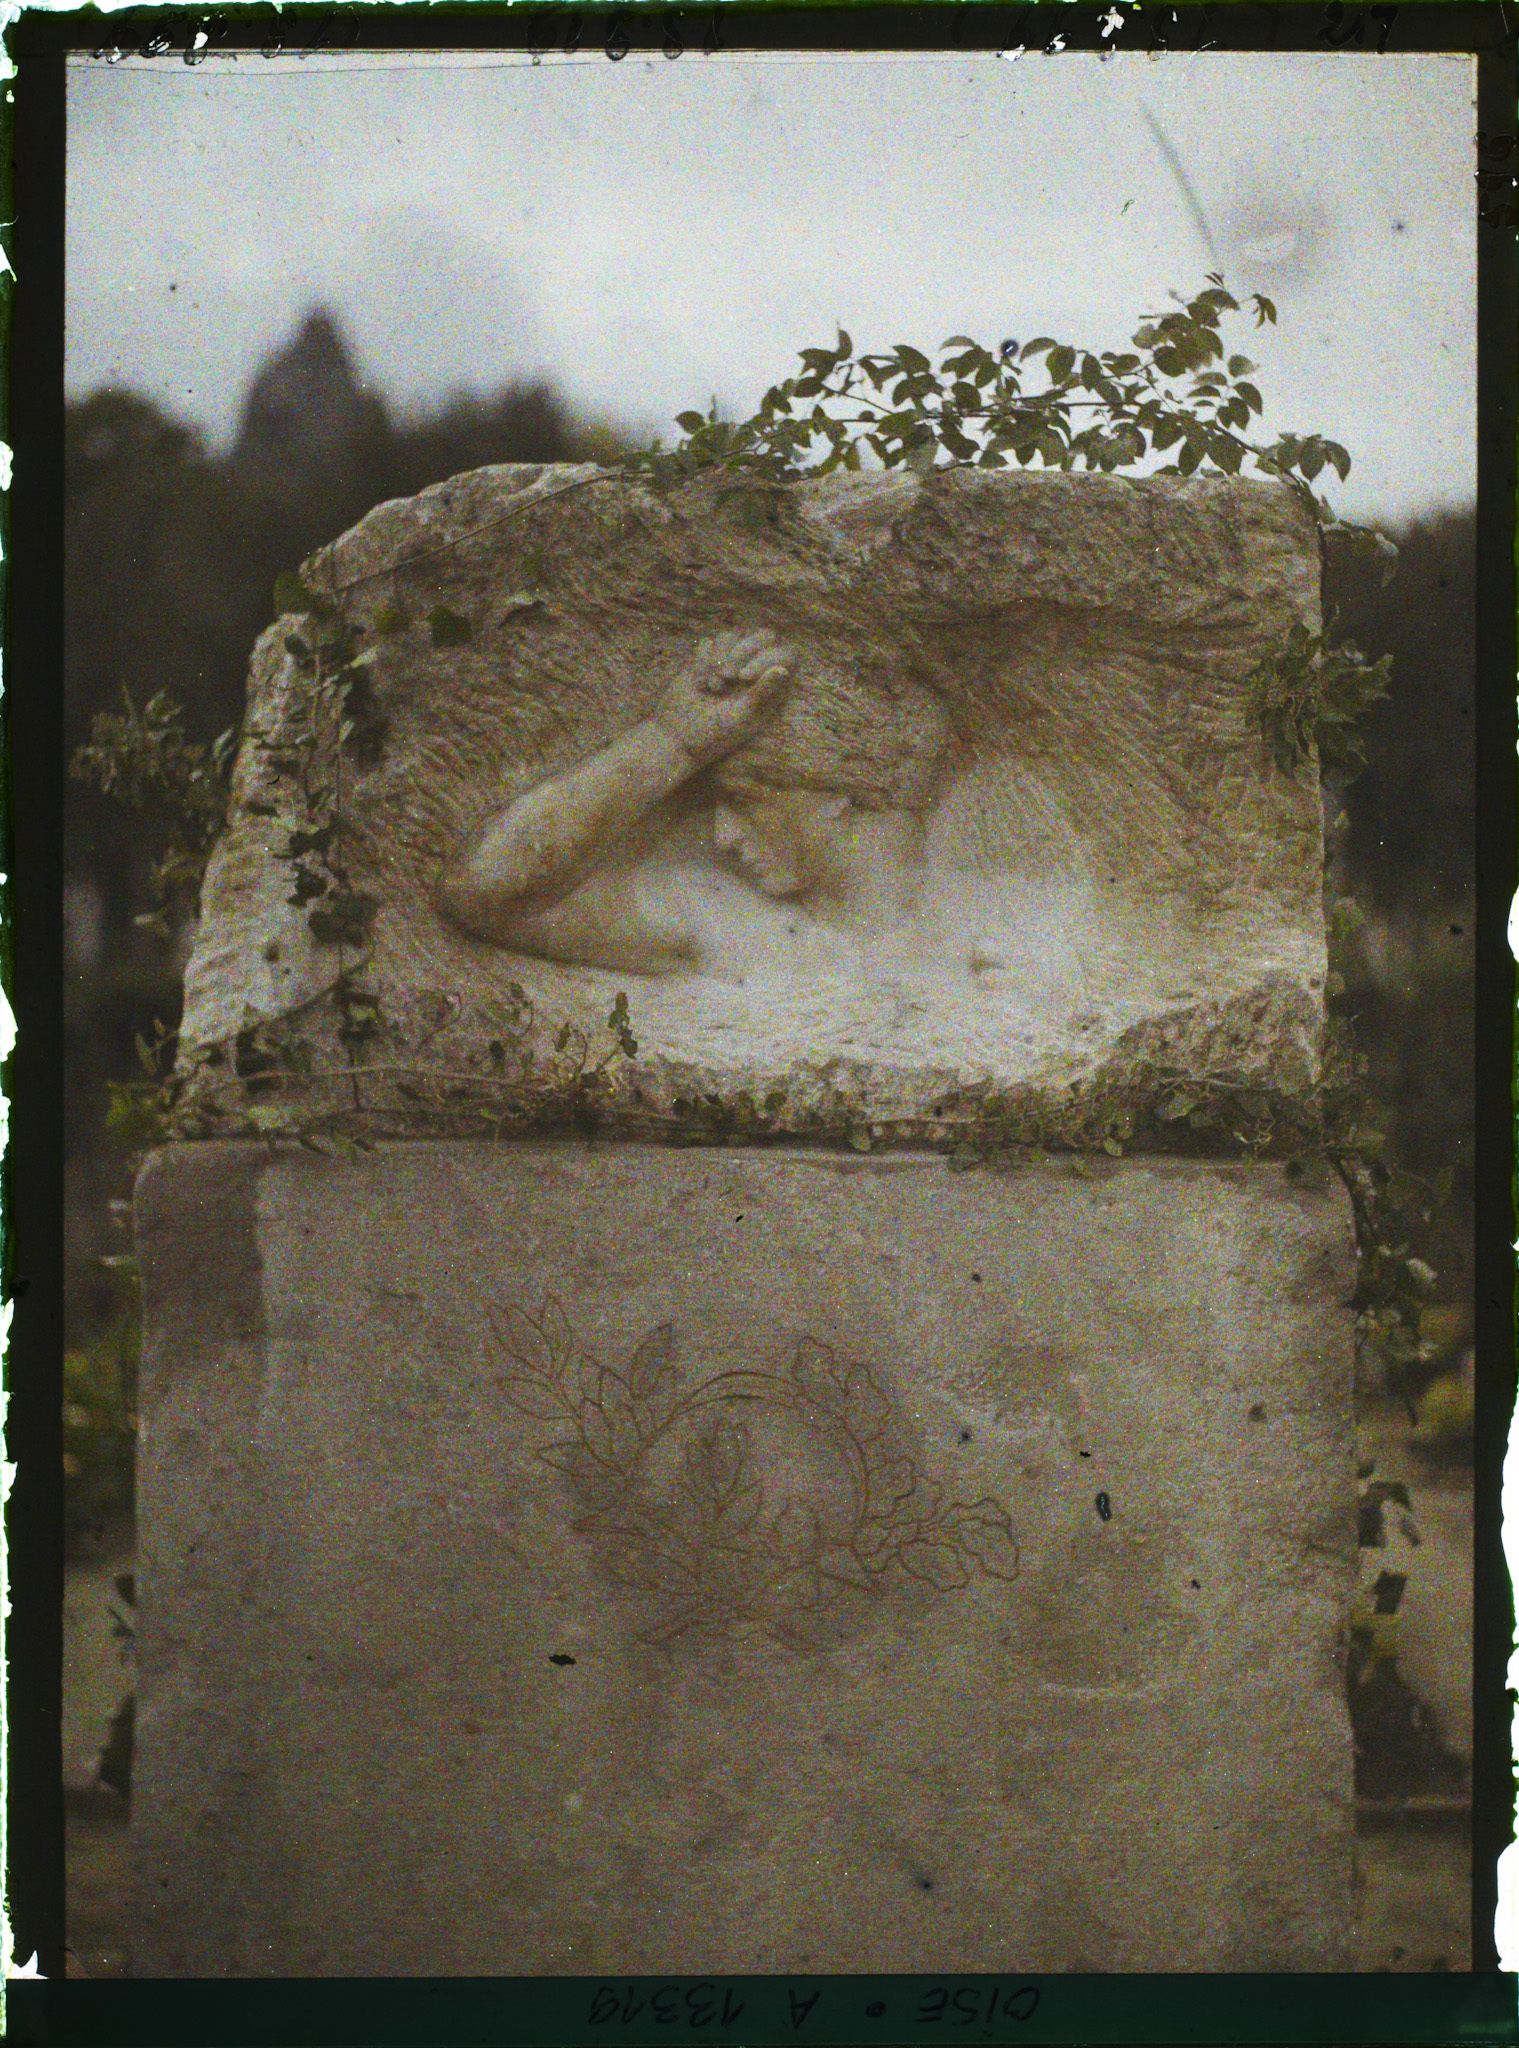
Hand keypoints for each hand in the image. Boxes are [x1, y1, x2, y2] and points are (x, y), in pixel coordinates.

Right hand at [654, 628, 793, 769]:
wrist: (676, 737)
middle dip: (742, 651)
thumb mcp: (741, 717)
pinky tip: (698, 682)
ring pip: (733, 635)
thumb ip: (762, 693)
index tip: (743, 677)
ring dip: (719, 658)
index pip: (785, 655)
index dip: (766, 658)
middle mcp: (754, 670)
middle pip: (763, 635)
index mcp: (770, 687)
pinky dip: (703, 660)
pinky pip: (709, 642)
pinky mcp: (707, 659)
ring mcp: (730, 662)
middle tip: (726, 675)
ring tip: (711, 687)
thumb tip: (783, 669)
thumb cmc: (714, 734)